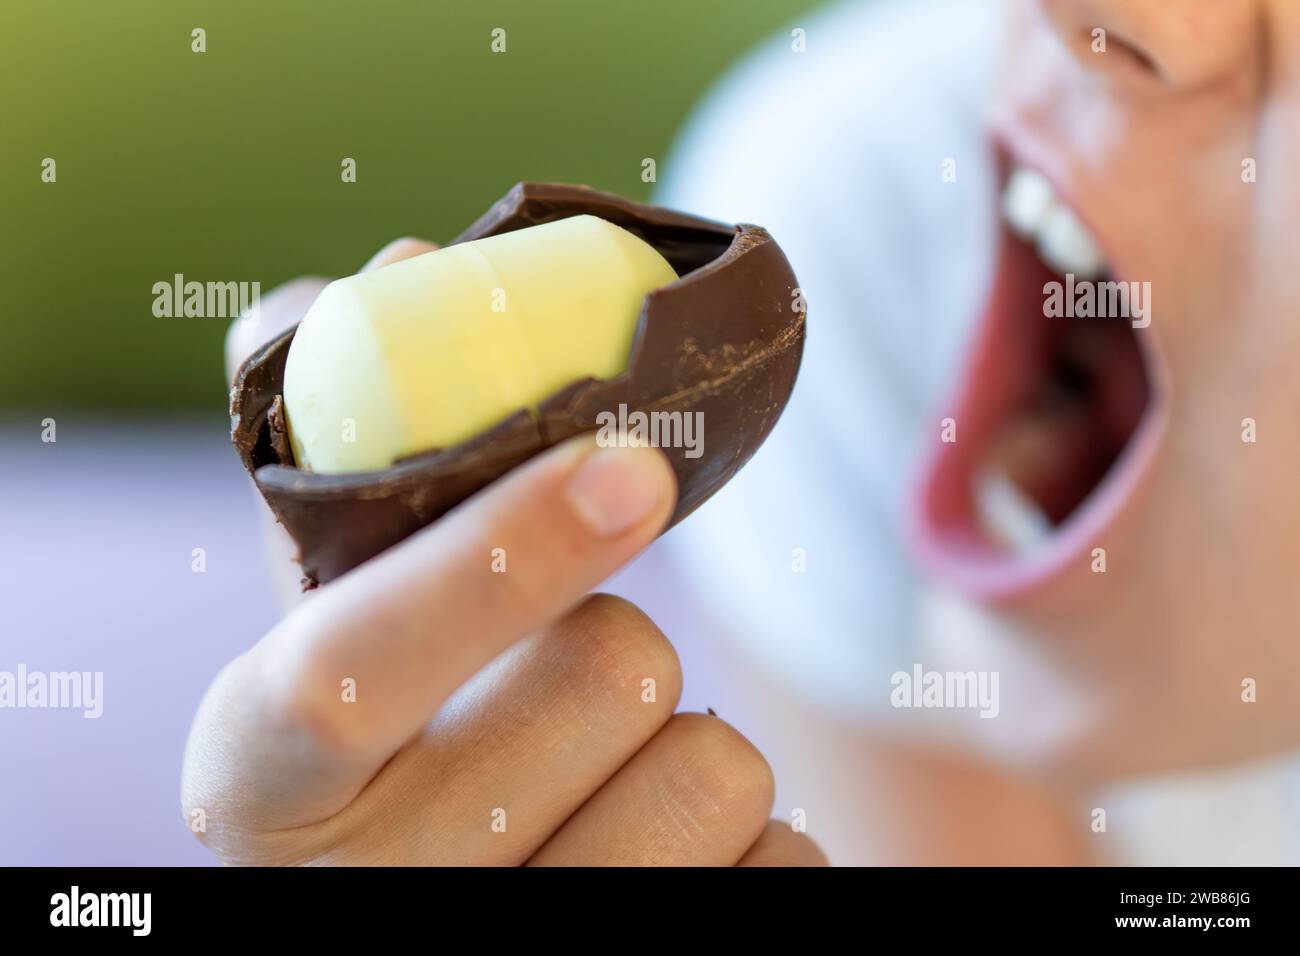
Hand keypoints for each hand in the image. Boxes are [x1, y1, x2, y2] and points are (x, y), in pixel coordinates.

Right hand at [182, 240, 825, 865]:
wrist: (453, 905)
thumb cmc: (401, 741)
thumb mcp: (338, 626)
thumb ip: (353, 460)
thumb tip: (402, 262)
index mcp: (262, 782)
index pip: (353, 672)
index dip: (495, 557)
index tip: (630, 461)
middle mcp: (379, 893)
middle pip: (609, 681)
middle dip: (620, 642)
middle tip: (575, 674)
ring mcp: (522, 952)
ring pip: (717, 770)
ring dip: (691, 741)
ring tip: (610, 779)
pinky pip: (786, 860)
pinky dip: (754, 837)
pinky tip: (663, 855)